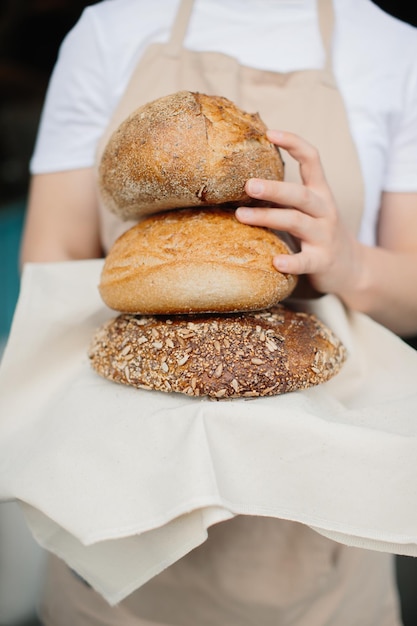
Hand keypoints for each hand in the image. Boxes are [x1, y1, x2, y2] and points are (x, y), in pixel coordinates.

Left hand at [235, 130, 362, 297]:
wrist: (352, 267)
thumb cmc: (320, 233)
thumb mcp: (309, 208)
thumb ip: (286, 195)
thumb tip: (244, 179)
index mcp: (320, 192)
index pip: (312, 159)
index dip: (294, 143)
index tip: (270, 133)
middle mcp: (324, 210)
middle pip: (299, 194)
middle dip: (274, 188)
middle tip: (248, 185)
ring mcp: (324, 236)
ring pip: (296, 222)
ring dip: (268, 218)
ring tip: (240, 216)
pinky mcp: (322, 261)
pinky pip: (306, 261)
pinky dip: (291, 261)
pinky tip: (275, 262)